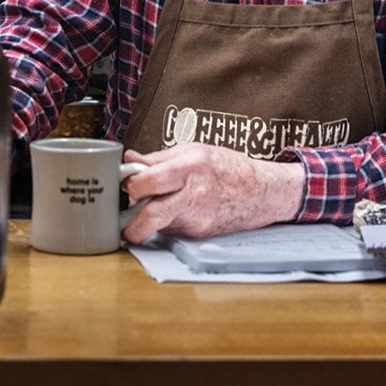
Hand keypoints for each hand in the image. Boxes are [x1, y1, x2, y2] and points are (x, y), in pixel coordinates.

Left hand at [119, 144, 305, 244]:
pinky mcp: (199, 235)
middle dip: (130, 224)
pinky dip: (165, 222)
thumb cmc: (228, 168)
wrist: (263, 193)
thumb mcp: (194, 151)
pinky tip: (176, 211)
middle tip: (122, 220)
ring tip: (154, 204)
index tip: (124, 184)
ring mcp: (198, 219)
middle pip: (151, 216)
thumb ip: (158, 158)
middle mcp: (194, 196)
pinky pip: (171, 229)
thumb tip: (130, 160)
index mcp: (190, 168)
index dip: (130, 184)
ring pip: (158, 224)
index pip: (149, 181)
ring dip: (147, 218)